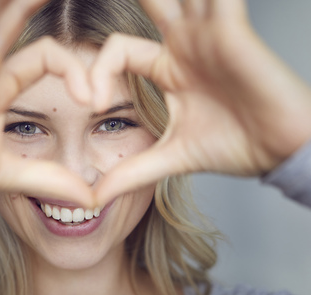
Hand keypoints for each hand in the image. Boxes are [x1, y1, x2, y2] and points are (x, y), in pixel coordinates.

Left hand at [91, 0, 310, 204]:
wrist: (279, 150)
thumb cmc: (232, 146)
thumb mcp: (170, 157)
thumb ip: (131, 172)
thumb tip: (93, 198)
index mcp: (168, 68)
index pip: (117, 51)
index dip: (98, 72)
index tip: (93, 103)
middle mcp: (186, 43)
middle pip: (149, 1)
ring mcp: (209, 32)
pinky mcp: (232, 29)